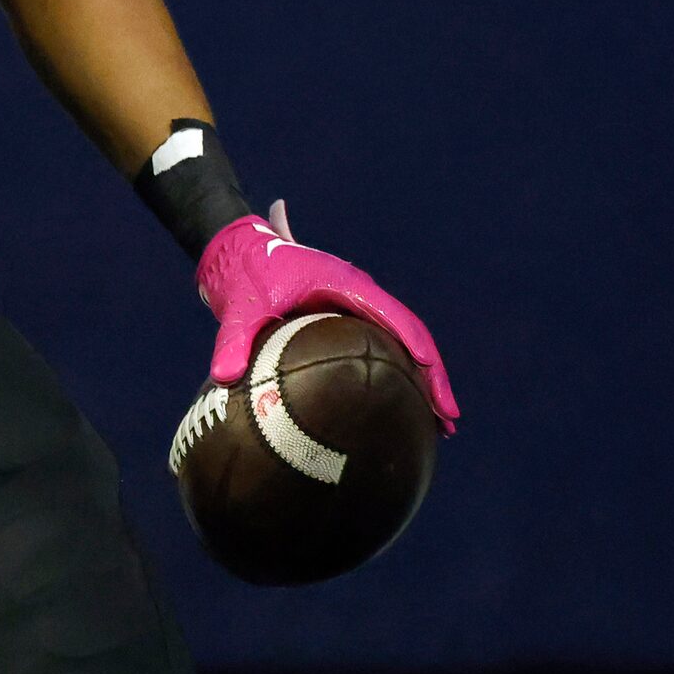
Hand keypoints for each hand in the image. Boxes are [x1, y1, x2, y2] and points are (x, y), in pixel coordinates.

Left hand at [196, 201, 459, 432]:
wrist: (236, 248)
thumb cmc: (244, 274)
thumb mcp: (239, 307)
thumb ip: (233, 340)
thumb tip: (225, 377)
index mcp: (347, 284)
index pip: (397, 319)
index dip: (420, 355)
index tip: (436, 387)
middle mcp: (360, 293)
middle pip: (411, 334)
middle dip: (433, 377)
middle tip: (448, 421)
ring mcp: (357, 305)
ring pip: (401, 341)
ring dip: (421, 378)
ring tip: (437, 425)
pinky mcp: (347, 318)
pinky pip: (382, 345)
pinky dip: (398, 372)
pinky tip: (401, 408)